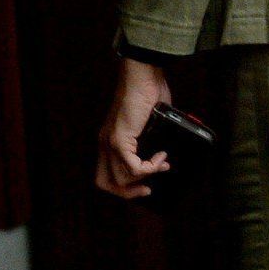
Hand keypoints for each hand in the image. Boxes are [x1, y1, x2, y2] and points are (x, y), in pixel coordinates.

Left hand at [95, 57, 171, 199]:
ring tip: (163, 163)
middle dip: (129, 192)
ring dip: (146, 175)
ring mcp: (110, 143)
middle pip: (106, 183)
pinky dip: (150, 167)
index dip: (123, 187)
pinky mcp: (119, 140)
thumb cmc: (147, 94)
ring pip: (121, 178)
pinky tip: (161, 157)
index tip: (145, 184)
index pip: (105, 175)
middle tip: (148, 188)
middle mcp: (105, 144)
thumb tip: (163, 154)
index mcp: (109, 140)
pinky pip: (133, 167)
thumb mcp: (148, 124)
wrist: (142, 78)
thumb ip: (149, 140)